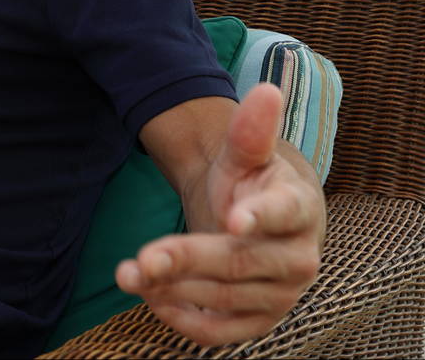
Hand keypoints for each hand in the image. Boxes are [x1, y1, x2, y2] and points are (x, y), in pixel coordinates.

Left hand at [118, 84, 324, 345]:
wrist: (256, 218)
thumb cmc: (251, 181)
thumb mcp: (245, 152)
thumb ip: (251, 129)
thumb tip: (265, 91)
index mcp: (298, 209)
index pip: (283, 213)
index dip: (260, 216)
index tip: (232, 218)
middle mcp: (296, 259)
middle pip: (238, 262)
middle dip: (186, 259)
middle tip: (140, 257)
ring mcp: (278, 295)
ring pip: (224, 299)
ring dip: (172, 288)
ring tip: (127, 272)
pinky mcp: (256, 321)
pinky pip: (222, 332)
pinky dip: (184, 321)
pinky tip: (150, 298)